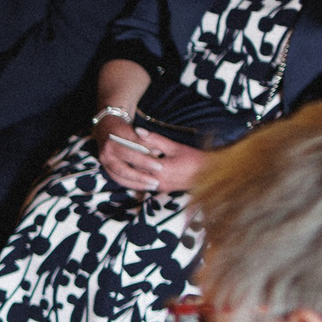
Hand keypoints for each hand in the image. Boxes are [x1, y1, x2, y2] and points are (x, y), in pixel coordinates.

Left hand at [94, 113, 209, 195]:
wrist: (209, 174)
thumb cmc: (194, 158)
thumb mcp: (175, 146)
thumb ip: (155, 139)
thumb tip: (138, 131)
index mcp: (160, 169)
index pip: (136, 160)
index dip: (126, 150)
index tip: (116, 141)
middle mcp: (157, 181)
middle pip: (134, 171)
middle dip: (124, 161)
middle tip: (113, 150)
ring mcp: (159, 187)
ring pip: (137, 179)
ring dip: (128, 171)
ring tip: (118, 159)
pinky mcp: (161, 190)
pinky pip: (143, 184)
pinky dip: (136, 177)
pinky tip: (131, 169)